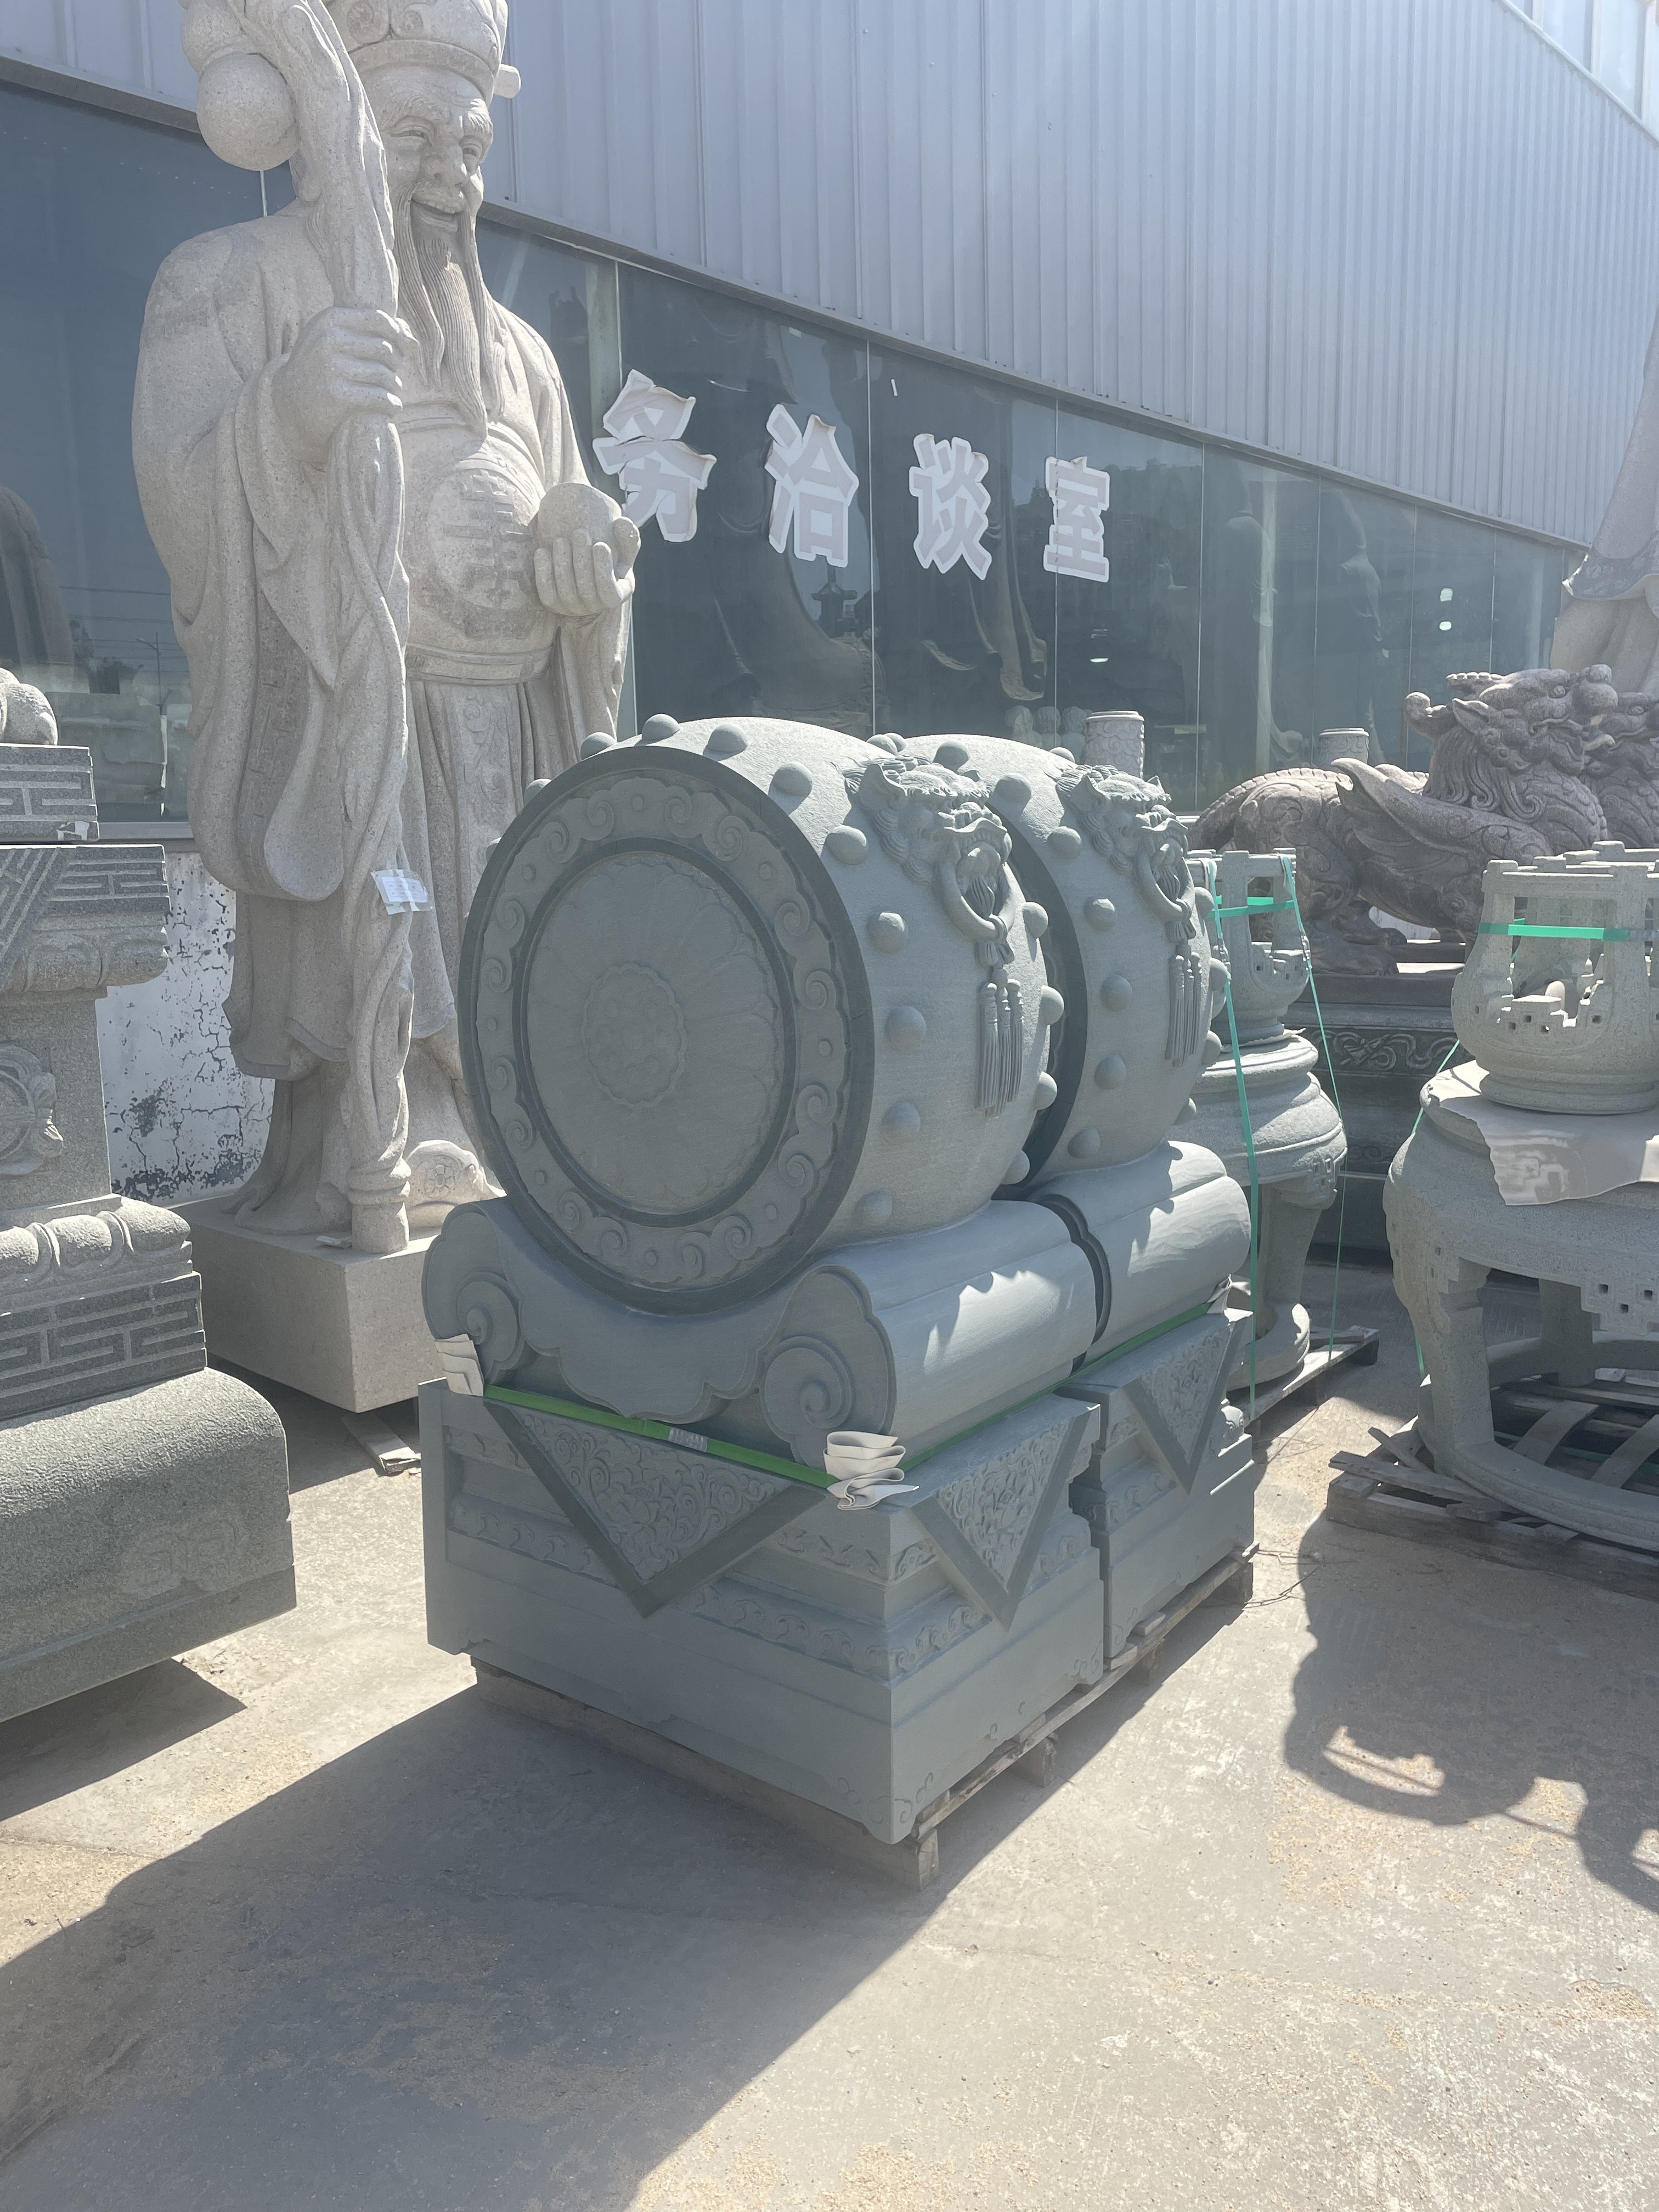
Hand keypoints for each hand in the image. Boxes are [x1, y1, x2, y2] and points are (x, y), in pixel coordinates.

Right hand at [272, 306, 412, 464]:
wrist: (290, 403)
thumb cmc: (320, 367)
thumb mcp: (334, 339)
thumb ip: (368, 329)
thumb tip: (408, 332)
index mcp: (330, 319)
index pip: (379, 320)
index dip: (398, 336)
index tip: (401, 351)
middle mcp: (329, 339)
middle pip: (385, 349)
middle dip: (396, 364)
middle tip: (392, 376)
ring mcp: (331, 367)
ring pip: (385, 374)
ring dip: (395, 387)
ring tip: (392, 392)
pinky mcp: (337, 395)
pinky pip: (379, 397)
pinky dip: (391, 405)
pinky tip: (391, 408)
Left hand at [534, 518, 639, 620]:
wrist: (577, 557)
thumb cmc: (604, 551)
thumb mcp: (621, 546)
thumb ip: (627, 536)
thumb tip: (621, 524)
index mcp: (616, 595)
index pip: (610, 595)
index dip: (604, 571)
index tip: (600, 544)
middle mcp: (594, 606)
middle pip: (587, 592)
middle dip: (582, 561)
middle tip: (579, 533)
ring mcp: (572, 608)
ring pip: (566, 592)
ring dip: (562, 564)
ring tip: (561, 540)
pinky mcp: (552, 604)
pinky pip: (546, 594)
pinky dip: (543, 573)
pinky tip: (542, 551)